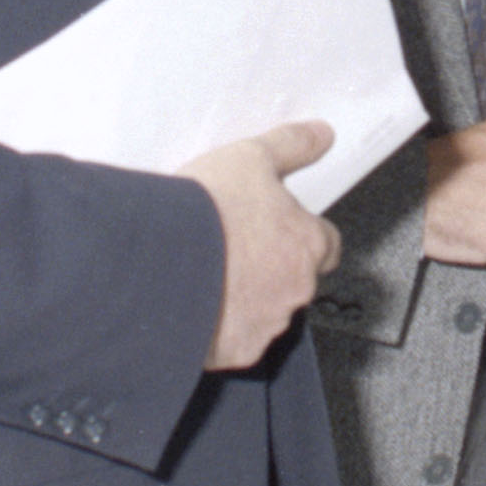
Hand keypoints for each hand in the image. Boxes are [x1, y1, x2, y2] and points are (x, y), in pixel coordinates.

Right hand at [186, 120, 341, 364]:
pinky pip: (234, 339)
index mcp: (306, 243)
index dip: (304, 233)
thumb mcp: (249, 158)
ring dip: (245, 296)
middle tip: (233, 246)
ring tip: (207, 272)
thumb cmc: (205, 216)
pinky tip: (195, 302)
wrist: (157, 268)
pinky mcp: (236, 350)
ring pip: (266, 310)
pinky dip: (219, 325)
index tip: (282, 227)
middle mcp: (296, 288)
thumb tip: (320, 135)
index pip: (328, 243)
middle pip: (295, 279)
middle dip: (269, 266)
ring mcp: (267, 323)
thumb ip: (290, 146)